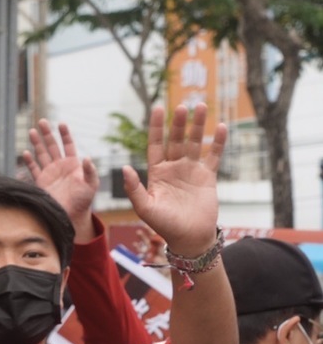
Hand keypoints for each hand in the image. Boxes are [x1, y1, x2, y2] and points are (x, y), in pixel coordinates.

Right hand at [23, 119, 97, 240]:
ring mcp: (49, 173)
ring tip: (32, 131)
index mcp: (73, 164)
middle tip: (42, 121)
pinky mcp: (41, 182)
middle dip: (47, 134)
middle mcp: (60, 166)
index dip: (65, 134)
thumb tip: (87, 157)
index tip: (61, 123)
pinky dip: (29, 162)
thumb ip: (90, 171)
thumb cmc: (84, 200)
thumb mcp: (92, 184)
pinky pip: (34, 169)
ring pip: (42, 154)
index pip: (68, 145)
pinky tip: (26, 153)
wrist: (71, 215)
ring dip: (37, 143)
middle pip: (52, 146)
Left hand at [124, 103, 226, 256]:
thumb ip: (134, 188)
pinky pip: (214, 155)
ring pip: (195, 143)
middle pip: (176, 140)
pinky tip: (221, 126)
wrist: (189, 238)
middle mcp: (173, 167)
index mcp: (156, 172)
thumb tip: (124, 168)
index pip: (155, 144)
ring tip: (201, 106)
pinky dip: (218, 142)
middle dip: (179, 123)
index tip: (158, 108)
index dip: (156, 127)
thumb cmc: (164, 225)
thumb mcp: (145, 207)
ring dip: (198, 126)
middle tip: (183, 105)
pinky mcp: (208, 176)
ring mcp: (191, 170)